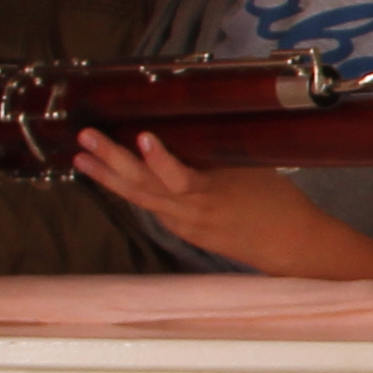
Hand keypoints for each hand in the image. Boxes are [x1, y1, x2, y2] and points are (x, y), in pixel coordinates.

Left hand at [69, 131, 323, 273]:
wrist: (290, 245)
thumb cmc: (278, 201)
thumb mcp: (252, 167)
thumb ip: (216, 153)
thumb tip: (189, 127)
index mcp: (213, 194)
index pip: (179, 178)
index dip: (159, 159)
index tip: (142, 136)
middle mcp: (191, 212)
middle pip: (144, 187)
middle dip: (111, 161)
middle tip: (86, 138)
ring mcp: (183, 225)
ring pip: (139, 199)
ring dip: (108, 177)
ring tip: (82, 159)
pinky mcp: (183, 232)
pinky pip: (152, 207)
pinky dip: (131, 190)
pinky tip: (111, 176)